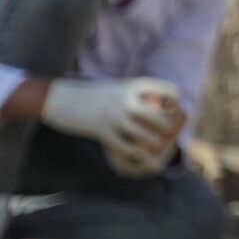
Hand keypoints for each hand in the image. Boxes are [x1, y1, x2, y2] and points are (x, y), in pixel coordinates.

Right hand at [41, 78, 178, 169]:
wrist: (62, 99)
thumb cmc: (95, 94)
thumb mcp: (120, 86)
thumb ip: (139, 93)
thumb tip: (163, 101)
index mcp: (133, 85)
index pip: (167, 91)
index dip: (174, 99)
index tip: (175, 105)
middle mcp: (126, 100)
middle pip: (159, 117)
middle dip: (168, 127)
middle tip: (169, 131)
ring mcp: (114, 117)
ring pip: (145, 135)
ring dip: (154, 142)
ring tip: (156, 144)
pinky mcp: (102, 133)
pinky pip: (126, 147)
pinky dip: (136, 152)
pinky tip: (139, 153)